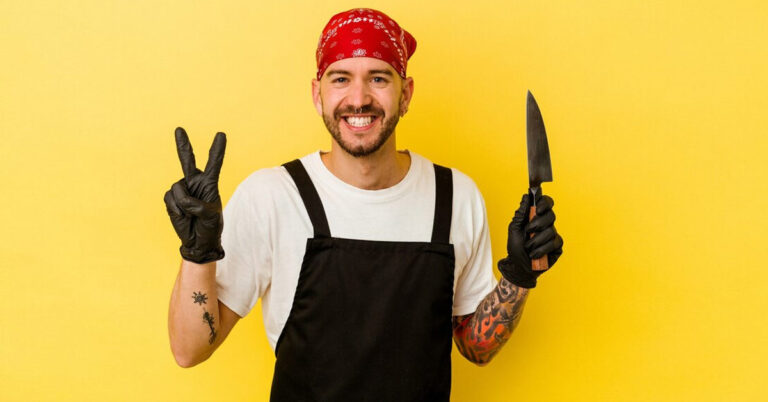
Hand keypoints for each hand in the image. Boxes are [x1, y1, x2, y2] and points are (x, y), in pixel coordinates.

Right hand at [163, 127, 226, 263]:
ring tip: (191, 214)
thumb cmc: (210, 228)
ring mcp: (182, 190)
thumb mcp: (211, 216)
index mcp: (210, 184)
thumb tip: (182, 198)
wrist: (198, 242)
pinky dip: (176, 209)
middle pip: (187, 160)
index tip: (221, 134)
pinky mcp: (172, 199)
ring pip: (178, 188)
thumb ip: (198, 205)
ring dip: (184, 204)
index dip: (217, 150)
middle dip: (183, 145)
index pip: (214, 163)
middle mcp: (195, 183)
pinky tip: (182, 216)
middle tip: (179, 129)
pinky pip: (171, 199)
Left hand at [497, 192, 563, 287]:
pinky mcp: (557, 246)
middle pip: (551, 215)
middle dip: (538, 223)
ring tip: (528, 247)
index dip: (545, 203)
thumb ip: (521, 213)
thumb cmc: (515, 247)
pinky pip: (554, 242)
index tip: (538, 209)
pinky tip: (535, 254)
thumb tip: (526, 197)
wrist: (518, 266)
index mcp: (536, 217)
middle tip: (528, 231)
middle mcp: (546, 224)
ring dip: (536, 240)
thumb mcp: (514, 229)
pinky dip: (542, 249)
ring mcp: (553, 235)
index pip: (546, 203)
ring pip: (551, 231)